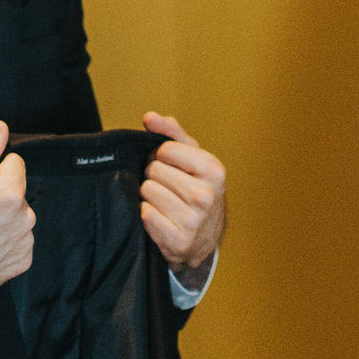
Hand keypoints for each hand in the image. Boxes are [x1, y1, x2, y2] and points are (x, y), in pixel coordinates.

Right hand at [0, 122, 33, 331]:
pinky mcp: (22, 261)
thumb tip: (1, 130)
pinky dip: (4, 240)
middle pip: (17, 190)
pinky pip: (18, 240)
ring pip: (19, 215)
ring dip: (3, 217)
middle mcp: (24, 218)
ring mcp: (25, 242)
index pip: (15, 162)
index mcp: (8, 195)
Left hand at [139, 112, 227, 290]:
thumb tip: (149, 117)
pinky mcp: (178, 241)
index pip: (165, 149)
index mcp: (214, 170)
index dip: (161, 156)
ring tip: (165, 202)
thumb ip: (171, 134)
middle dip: (155, 176)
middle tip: (168, 186)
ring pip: (146, 192)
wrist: (206, 238)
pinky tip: (162, 218)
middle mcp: (206, 195)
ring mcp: (192, 220)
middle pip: (153, 171)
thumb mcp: (194, 159)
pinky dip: (148, 215)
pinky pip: (145, 215)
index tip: (170, 165)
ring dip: (150, 196)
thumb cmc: (198, 190)